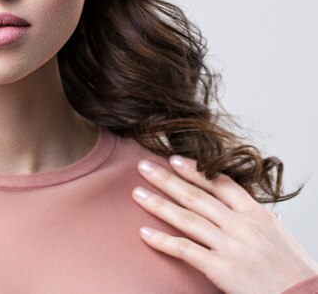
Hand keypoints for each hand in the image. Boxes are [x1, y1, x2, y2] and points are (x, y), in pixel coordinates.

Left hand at [131, 155, 317, 293]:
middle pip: (196, 195)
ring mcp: (230, 246)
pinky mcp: (221, 268)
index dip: (195, 170)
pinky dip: (162, 241)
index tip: (174, 159)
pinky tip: (144, 234)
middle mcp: (241, 225)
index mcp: (256, 214)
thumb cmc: (295, 274)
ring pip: (186, 218)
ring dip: (158, 204)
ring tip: (137, 193)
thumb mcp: (279, 238)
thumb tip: (252, 211)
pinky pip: (185, 249)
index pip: (220, 183)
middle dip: (167, 179)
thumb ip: (259, 221)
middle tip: (143, 166)